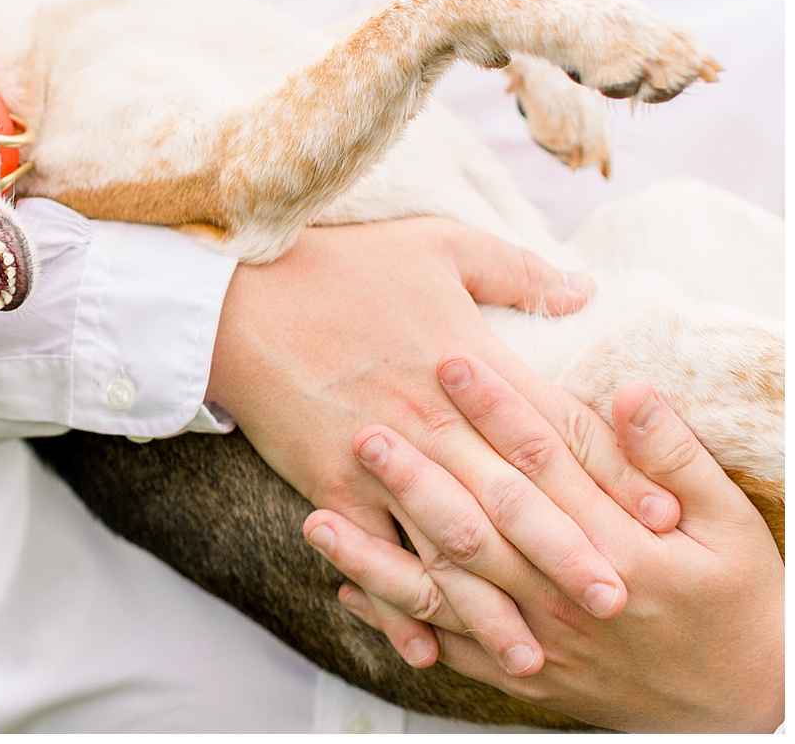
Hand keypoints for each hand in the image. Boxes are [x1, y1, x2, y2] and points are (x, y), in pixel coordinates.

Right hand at [208, 218, 681, 676]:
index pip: (558, 430)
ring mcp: (381, 462)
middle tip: (616, 603)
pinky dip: (398, 606)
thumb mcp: (436, 244)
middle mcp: (434, 423)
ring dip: (490, 604)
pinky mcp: (330, 486)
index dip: (613, 476)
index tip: (658, 519)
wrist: (235, 298)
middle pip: (515, 503)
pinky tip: (425, 649)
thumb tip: (585, 290)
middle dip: (568, 557)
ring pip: (448, 546)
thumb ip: (516, 270)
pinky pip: (375, 557)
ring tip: (532, 651)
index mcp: (470, 365)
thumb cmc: (337, 266)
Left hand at [307, 355, 783, 731]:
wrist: (750, 711)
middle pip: (478, 526)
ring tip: (317, 519)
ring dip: (378, 558)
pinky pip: (450, 647)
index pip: (545, 465)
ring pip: (446, 594)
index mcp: (619, 549)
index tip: (449, 361)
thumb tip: (631, 392)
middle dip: (416, 477)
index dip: (495, 410)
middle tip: (363, 430)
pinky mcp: (525, 676)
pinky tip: (347, 589)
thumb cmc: (744, 606)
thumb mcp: (734, 528)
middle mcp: (568, 597)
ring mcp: (541, 642)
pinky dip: (397, 621)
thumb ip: (675, 459)